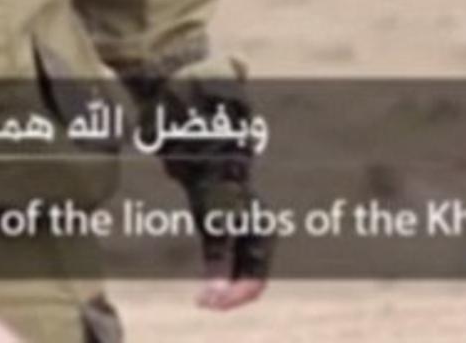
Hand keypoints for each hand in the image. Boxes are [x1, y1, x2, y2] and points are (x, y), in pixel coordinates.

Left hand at [187, 182, 271, 311]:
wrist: (207, 162)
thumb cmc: (213, 190)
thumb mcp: (213, 224)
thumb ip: (217, 257)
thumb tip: (216, 292)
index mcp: (263, 236)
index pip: (255, 279)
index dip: (234, 297)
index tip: (210, 304)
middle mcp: (262, 238)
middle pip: (250, 280)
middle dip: (227, 295)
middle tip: (203, 303)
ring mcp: (251, 237)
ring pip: (242, 275)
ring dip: (224, 289)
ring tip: (203, 298)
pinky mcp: (238, 235)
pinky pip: (234, 265)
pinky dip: (221, 276)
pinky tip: (207, 284)